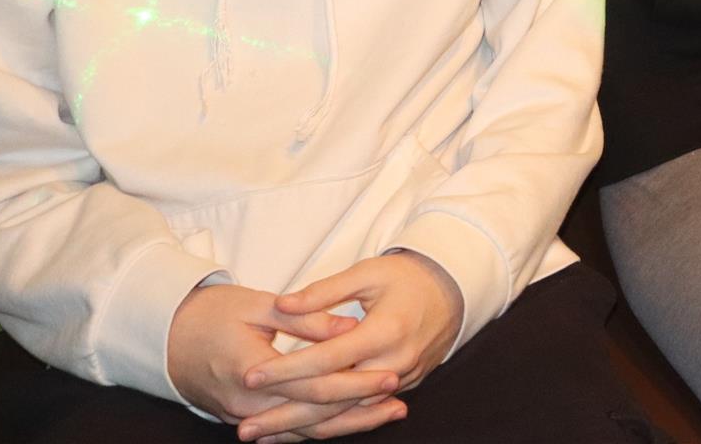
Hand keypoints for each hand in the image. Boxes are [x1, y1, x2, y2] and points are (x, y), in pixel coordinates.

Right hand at [167, 282, 391, 429]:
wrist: (166, 337)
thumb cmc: (211, 312)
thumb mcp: (257, 305)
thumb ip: (305, 317)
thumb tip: (350, 326)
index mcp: (251, 370)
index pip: (313, 384)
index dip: (354, 382)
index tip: (389, 374)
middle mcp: (248, 402)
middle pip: (314, 415)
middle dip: (360, 410)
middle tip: (399, 402)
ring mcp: (245, 415)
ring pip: (305, 430)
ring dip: (349, 424)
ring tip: (390, 414)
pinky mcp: (248, 417)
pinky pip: (291, 430)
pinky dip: (324, 427)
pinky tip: (354, 421)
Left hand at [240, 253, 464, 441]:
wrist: (454, 290)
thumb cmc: (407, 277)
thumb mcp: (367, 273)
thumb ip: (324, 291)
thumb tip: (283, 304)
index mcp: (384, 331)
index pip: (326, 358)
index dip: (286, 369)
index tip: (251, 376)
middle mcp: (394, 363)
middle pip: (332, 399)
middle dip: (286, 415)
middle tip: (245, 428)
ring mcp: (400, 379)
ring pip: (345, 414)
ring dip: (302, 427)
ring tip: (262, 435)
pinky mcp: (402, 387)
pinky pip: (359, 412)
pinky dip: (327, 424)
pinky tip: (297, 430)